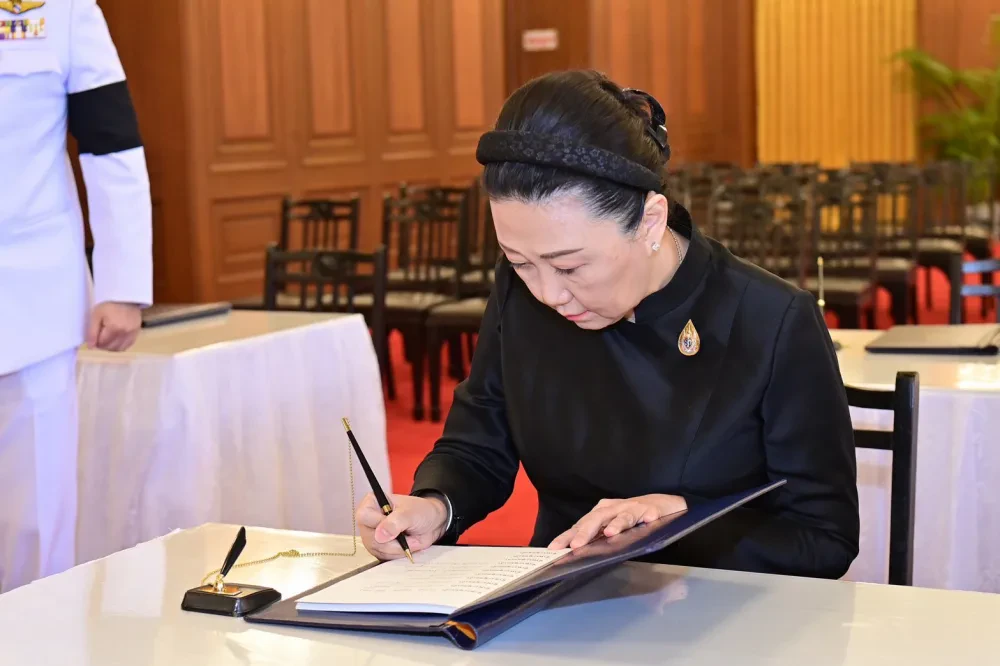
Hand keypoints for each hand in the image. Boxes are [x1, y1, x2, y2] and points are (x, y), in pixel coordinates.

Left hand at [86, 302, 141, 351]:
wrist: (126, 299)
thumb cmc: (109, 305)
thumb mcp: (96, 315)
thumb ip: (92, 332)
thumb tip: (91, 347)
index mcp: (114, 328)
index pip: (102, 343)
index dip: (95, 340)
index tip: (95, 333)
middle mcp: (125, 333)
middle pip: (109, 348)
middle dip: (102, 344)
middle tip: (100, 334)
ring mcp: (132, 335)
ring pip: (118, 349)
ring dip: (110, 346)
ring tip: (108, 337)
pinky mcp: (136, 335)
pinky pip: (126, 346)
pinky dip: (119, 346)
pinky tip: (116, 339)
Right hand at [356, 492, 449, 560]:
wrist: (430, 522)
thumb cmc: (420, 511)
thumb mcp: (410, 513)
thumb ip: (395, 522)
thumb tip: (379, 536)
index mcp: (372, 503)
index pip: (365, 517)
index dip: (380, 525)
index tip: (397, 528)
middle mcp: (368, 521)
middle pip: (371, 539)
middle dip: (394, 542)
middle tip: (409, 535)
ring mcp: (371, 536)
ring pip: (378, 550)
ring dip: (398, 549)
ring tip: (409, 538)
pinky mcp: (378, 548)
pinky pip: (384, 557)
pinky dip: (398, 554)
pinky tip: (406, 545)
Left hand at [548, 494, 687, 549]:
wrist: (665, 504)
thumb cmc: (634, 517)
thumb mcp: (613, 528)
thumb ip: (598, 539)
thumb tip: (578, 555)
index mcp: (601, 513)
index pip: (580, 525)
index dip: (567, 536)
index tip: (554, 549)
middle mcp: (612, 508)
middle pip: (595, 519)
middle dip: (584, 532)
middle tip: (575, 546)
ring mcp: (630, 507)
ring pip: (618, 516)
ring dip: (613, 525)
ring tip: (608, 534)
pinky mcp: (648, 509)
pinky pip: (642, 514)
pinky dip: (640, 518)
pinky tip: (639, 523)